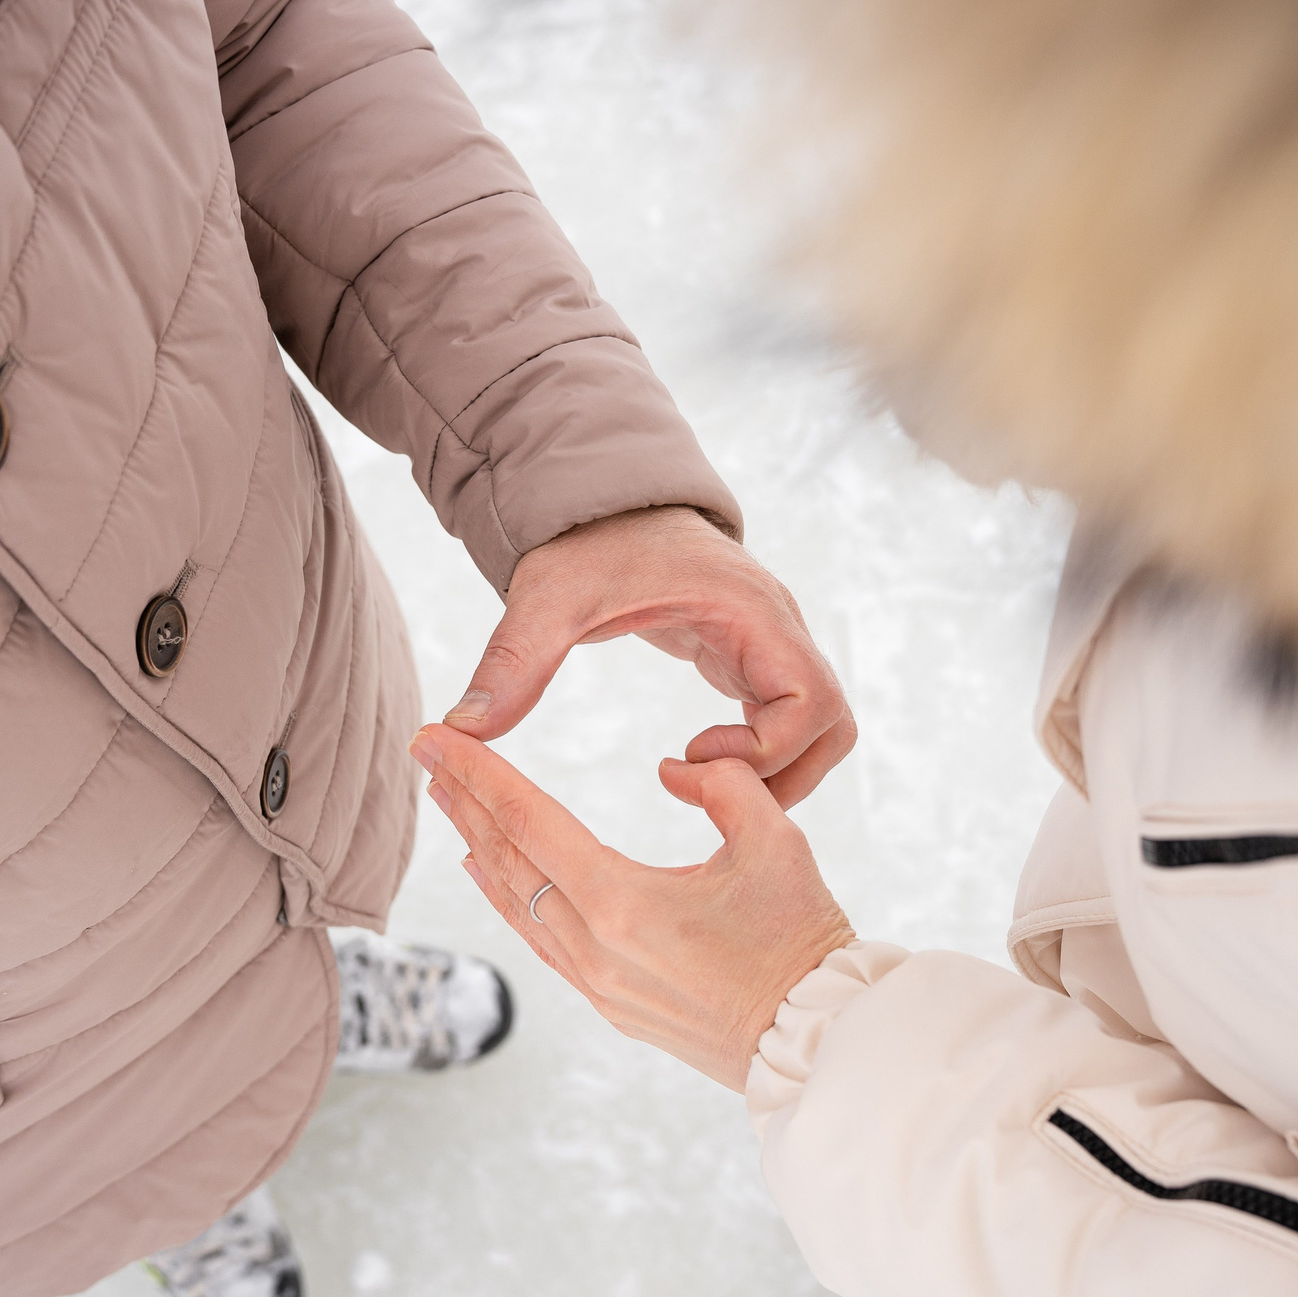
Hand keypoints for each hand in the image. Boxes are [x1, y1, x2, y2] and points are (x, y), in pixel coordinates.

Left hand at [411, 724, 854, 1089]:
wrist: (817, 1040)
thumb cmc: (800, 939)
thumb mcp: (775, 838)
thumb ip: (722, 784)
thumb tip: (673, 770)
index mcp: (623, 903)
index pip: (529, 821)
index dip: (478, 773)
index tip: (436, 740)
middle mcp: (595, 948)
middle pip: (508, 862)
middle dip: (465, 804)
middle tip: (428, 758)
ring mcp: (599, 984)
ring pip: (518, 907)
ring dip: (481, 851)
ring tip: (453, 808)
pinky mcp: (613, 1007)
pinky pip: (542, 943)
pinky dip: (511, 901)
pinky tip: (495, 880)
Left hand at [444, 507, 855, 808]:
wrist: (603, 500)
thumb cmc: (585, 541)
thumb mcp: (548, 597)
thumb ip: (514, 660)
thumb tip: (463, 728)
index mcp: (750, 611)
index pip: (812, 700)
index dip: (764, 750)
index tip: (687, 758)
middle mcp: (777, 628)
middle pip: (834, 723)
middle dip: (784, 776)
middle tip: (708, 796)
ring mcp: (770, 644)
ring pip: (822, 726)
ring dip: (778, 772)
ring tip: (703, 789)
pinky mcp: (752, 657)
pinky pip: (789, 719)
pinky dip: (760, 754)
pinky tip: (699, 766)